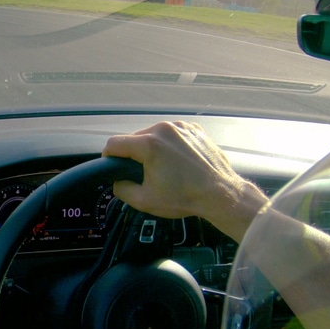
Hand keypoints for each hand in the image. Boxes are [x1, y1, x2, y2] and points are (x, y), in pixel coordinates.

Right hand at [102, 121, 265, 241]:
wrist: (220, 194)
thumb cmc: (186, 197)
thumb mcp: (144, 201)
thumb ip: (121, 189)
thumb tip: (117, 181)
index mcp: (150, 145)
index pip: (115, 143)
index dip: (109, 156)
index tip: (112, 165)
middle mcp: (164, 129)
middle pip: (135, 138)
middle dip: (134, 155)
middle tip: (144, 173)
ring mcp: (181, 127)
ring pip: (154, 134)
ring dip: (153, 149)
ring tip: (164, 168)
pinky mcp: (194, 129)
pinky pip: (172, 134)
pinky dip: (170, 145)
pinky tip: (178, 162)